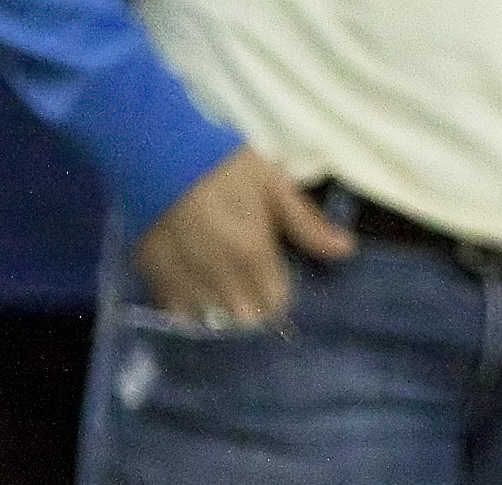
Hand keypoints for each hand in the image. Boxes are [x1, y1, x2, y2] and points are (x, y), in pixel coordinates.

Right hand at [130, 148, 353, 326]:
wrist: (154, 146)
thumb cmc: (219, 162)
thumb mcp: (271, 183)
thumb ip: (306, 223)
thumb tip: (346, 249)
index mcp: (251, 254)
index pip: (276, 302)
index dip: (277, 291)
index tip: (272, 274)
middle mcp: (219, 276)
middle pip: (246, 318)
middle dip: (252, 306)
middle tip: (246, 280)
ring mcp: (184, 279)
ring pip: (212, 321)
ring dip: (220, 311)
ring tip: (219, 287)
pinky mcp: (154, 275)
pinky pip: (178, 312)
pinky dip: (188, 308)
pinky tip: (193, 289)